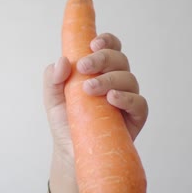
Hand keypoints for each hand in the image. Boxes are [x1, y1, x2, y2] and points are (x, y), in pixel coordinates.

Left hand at [43, 33, 148, 156]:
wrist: (70, 152)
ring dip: (109, 79)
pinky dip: (126, 98)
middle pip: (119, 59)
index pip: (109, 48)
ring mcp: (127, 99)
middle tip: (84, 66)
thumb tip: (62, 61)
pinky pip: (139, 103)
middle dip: (102, 58)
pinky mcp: (135, 118)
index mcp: (99, 71)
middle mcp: (115, 81)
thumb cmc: (65, 121)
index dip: (106, 41)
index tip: (92, 44)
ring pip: (129, 78)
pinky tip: (111, 99)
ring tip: (89, 89)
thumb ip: (52, 78)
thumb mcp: (52, 98)